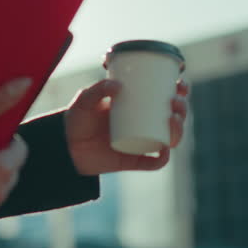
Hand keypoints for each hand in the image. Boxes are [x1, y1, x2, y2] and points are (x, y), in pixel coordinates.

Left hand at [65, 78, 189, 175]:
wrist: (65, 146)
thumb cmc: (77, 119)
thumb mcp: (85, 100)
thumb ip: (98, 89)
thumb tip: (118, 86)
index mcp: (139, 107)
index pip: (166, 98)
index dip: (180, 92)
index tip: (180, 84)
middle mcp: (144, 125)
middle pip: (174, 118)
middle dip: (182, 109)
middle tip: (174, 102)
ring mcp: (140, 143)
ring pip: (169, 139)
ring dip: (178, 130)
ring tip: (172, 119)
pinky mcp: (134, 161)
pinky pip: (154, 162)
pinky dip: (162, 158)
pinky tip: (165, 148)